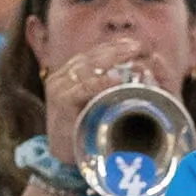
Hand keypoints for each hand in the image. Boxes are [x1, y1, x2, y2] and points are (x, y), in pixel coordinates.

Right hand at [43, 38, 160, 122]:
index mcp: (68, 75)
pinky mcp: (60, 101)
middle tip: (137, 46)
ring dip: (111, 60)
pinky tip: (115, 79)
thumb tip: (132, 69)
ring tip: (131, 56)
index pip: (92, 55)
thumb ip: (105, 86)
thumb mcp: (93, 102)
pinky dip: (100, 83)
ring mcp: (59, 88)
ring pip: (86, 67)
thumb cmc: (82, 127)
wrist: (65, 151)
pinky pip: (82, 88)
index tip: (133, 43)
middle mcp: (61, 78)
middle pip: (90, 57)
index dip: (112, 47)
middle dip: (115, 50)